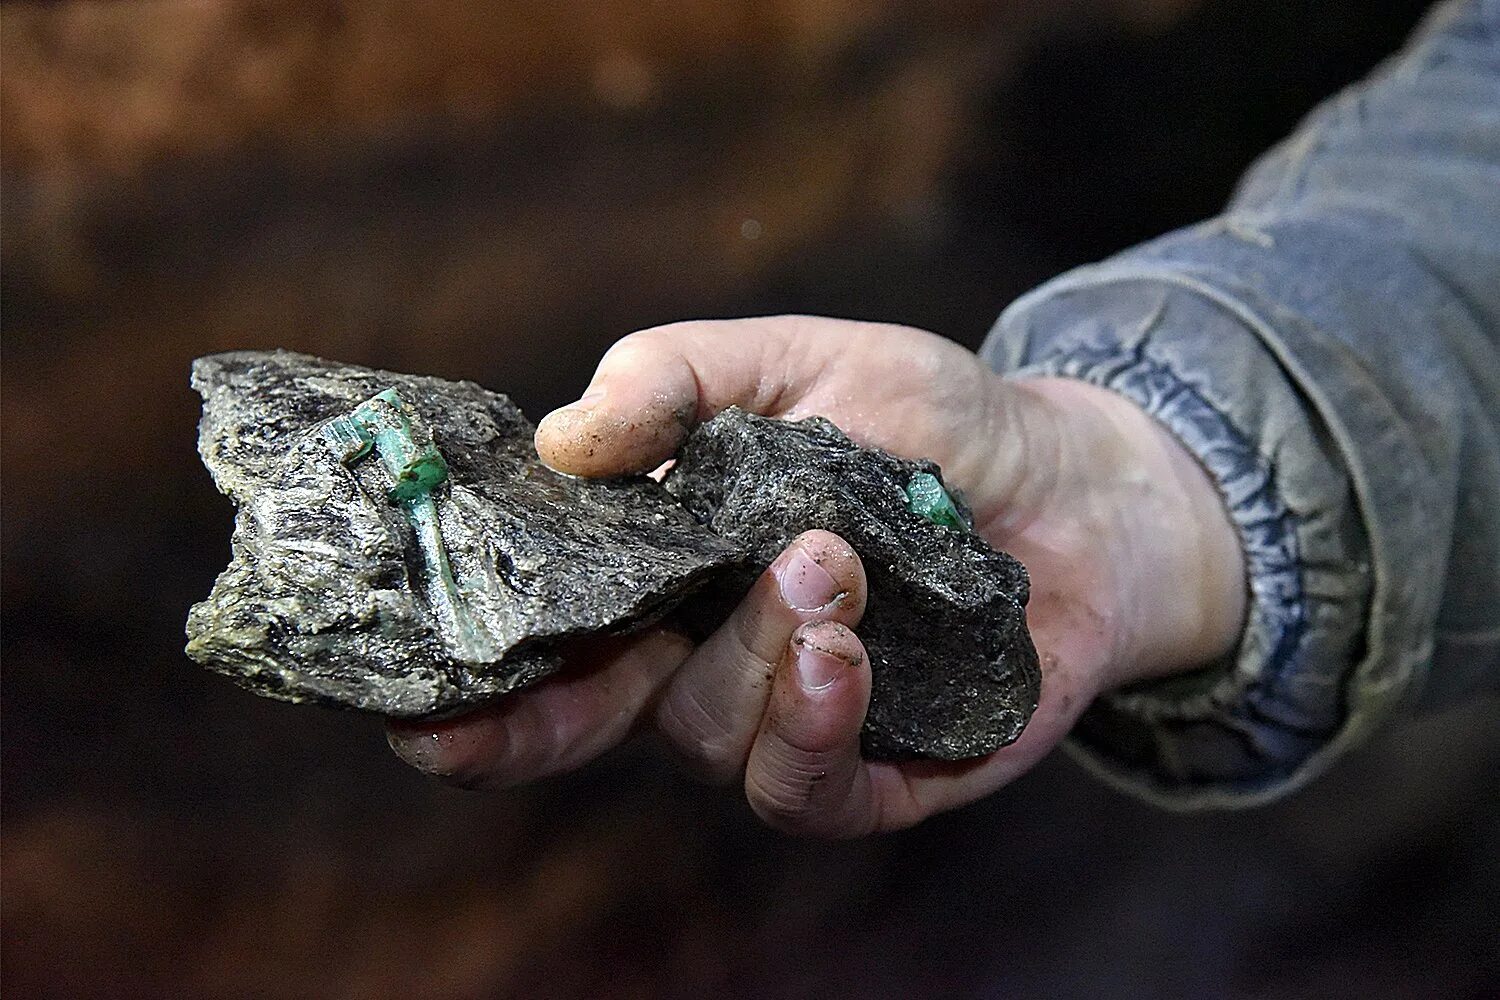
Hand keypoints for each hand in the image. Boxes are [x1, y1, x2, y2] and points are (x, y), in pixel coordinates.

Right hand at [388, 316, 1244, 834]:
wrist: (1078, 482)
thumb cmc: (927, 419)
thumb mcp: (799, 361)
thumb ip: (679, 380)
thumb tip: (564, 437)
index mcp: (658, 571)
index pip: (535, 640)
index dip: (464, 677)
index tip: (410, 685)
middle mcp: (700, 658)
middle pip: (581, 721)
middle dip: (536, 716)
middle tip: (548, 661)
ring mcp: (786, 720)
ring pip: (705, 736)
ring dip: (750, 651)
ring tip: (826, 564)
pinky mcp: (875, 771)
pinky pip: (806, 791)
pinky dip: (812, 726)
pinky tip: (847, 652)